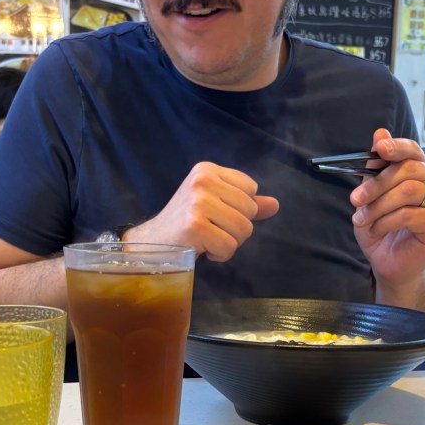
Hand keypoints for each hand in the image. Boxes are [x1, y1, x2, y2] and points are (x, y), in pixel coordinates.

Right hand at [126, 162, 278, 261]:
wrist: (150, 244)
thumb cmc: (184, 224)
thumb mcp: (214, 205)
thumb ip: (244, 203)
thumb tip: (275, 205)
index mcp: (206, 170)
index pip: (250, 189)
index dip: (239, 209)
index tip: (216, 215)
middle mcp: (202, 181)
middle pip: (250, 210)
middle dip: (236, 228)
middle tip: (211, 230)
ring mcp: (198, 202)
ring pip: (243, 229)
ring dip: (229, 243)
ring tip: (207, 240)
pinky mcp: (195, 225)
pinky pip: (230, 247)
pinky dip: (220, 255)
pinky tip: (204, 249)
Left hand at [350, 129, 424, 293]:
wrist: (389, 262)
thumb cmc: (382, 228)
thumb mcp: (371, 196)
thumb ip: (375, 168)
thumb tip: (380, 133)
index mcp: (421, 170)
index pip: (412, 150)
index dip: (396, 146)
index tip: (378, 148)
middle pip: (408, 169)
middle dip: (376, 184)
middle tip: (355, 200)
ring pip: (408, 191)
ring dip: (379, 206)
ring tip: (362, 220)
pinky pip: (409, 214)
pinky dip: (386, 222)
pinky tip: (377, 230)